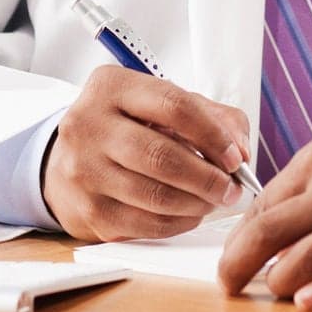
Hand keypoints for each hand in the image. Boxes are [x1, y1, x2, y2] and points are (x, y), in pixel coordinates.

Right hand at [41, 65, 251, 241]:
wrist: (70, 160)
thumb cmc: (127, 128)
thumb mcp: (161, 105)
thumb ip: (211, 116)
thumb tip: (241, 151)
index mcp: (111, 87)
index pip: (173, 106)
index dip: (213, 135)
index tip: (236, 157)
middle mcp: (89, 125)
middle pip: (161, 156)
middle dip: (207, 177)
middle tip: (231, 188)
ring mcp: (84, 170)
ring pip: (155, 196)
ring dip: (197, 203)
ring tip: (214, 200)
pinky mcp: (88, 210)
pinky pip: (146, 224)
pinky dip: (178, 223)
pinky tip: (190, 214)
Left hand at [216, 102, 311, 311]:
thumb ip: (311, 188)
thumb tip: (269, 227)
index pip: (261, 207)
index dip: (237, 242)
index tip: (228, 266)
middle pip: (271, 231)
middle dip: (240, 265)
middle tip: (230, 290)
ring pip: (309, 252)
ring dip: (280, 280)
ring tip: (271, 297)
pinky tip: (310, 303)